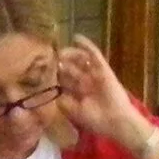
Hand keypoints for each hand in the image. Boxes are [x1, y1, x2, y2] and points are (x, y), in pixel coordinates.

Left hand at [56, 35, 154, 154]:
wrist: (115, 120)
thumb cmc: (95, 120)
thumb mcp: (73, 111)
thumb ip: (62, 101)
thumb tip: (51, 91)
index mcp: (79, 93)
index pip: (65, 80)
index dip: (55, 75)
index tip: (44, 70)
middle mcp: (86, 82)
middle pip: (71, 68)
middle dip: (61, 64)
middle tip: (50, 58)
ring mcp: (94, 74)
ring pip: (81, 60)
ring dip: (70, 54)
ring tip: (60, 51)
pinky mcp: (103, 69)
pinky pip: (94, 54)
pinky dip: (87, 45)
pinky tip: (76, 37)